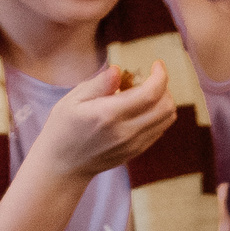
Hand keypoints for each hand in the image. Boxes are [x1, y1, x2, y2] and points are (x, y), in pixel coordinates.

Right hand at [32, 60, 175, 183]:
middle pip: (166, 106)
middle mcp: (126, 131)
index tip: (157, 64)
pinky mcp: (136, 151)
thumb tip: (118, 70)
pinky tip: (139, 109)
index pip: (150, 93)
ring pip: (167, 119)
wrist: (63, 166)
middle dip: (163, 87)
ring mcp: (133, 144)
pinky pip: (160, 129)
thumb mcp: (72, 100)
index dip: (160, 75)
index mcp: (109, 114)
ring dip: (163, 100)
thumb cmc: (63, 128)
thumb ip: (99, 84)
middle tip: (146, 78)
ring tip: (142, 93)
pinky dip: (158, 114)